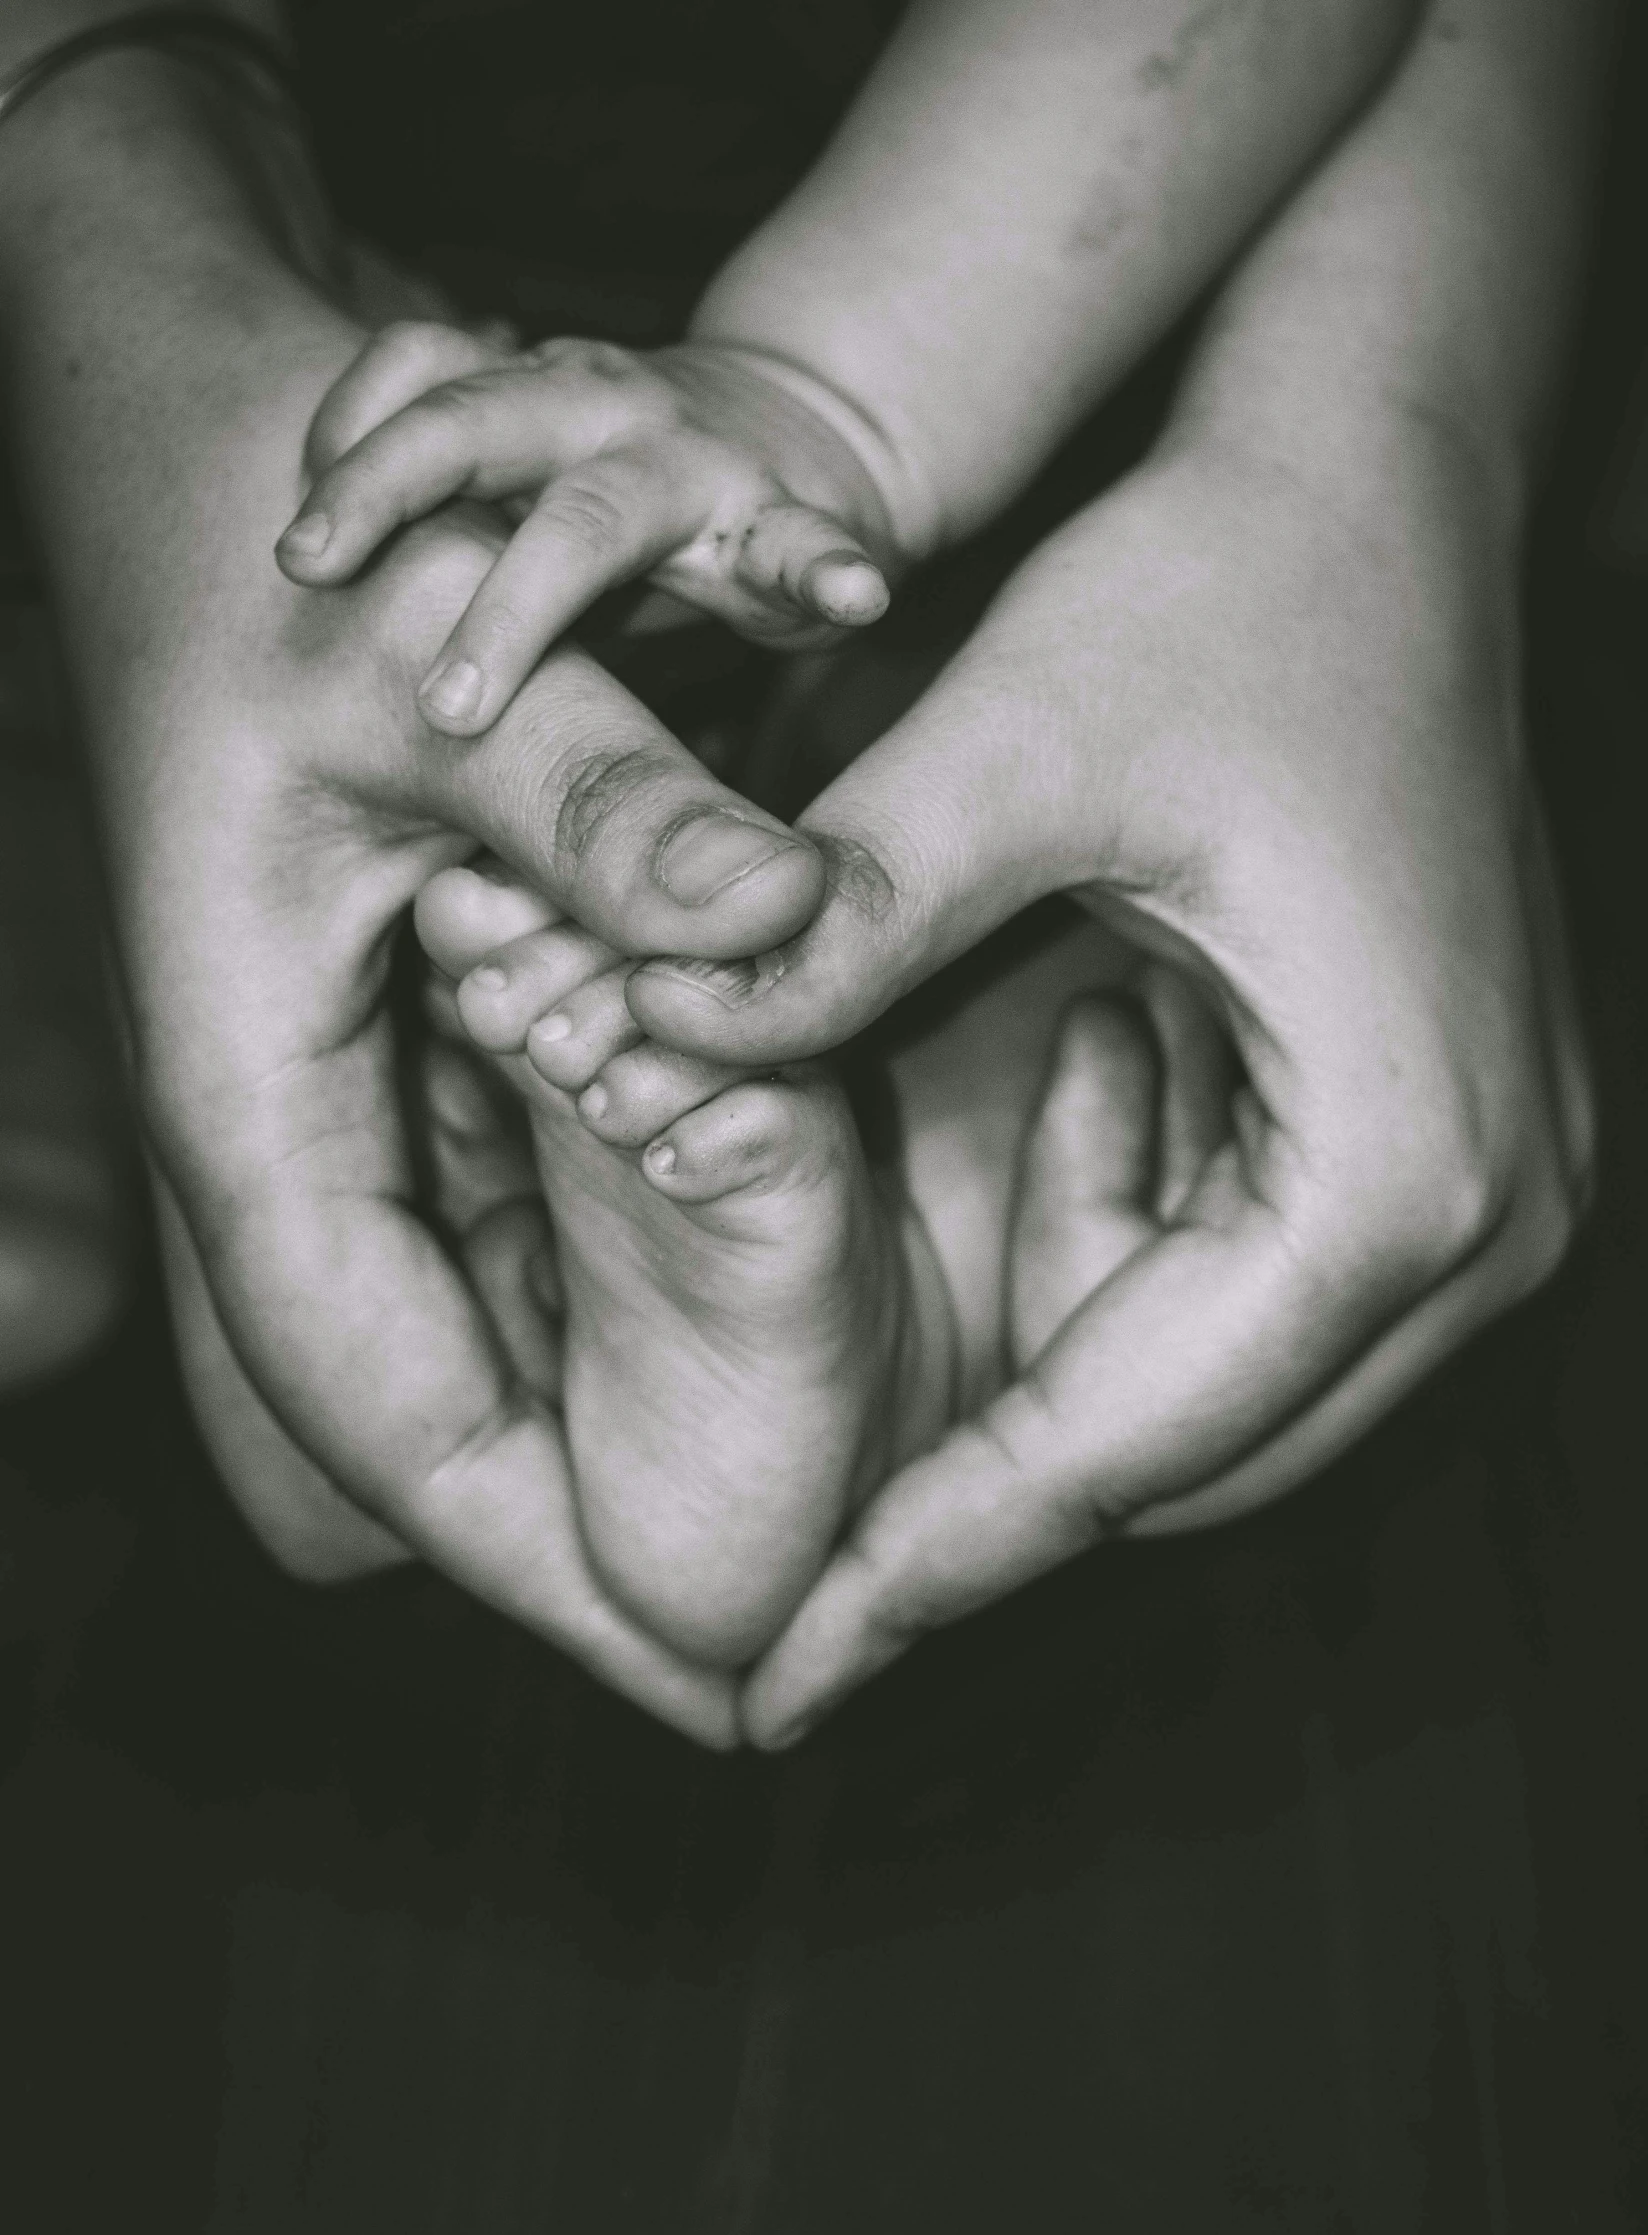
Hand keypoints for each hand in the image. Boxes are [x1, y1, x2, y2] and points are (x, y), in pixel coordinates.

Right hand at [45, 291, 854, 1743]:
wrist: (214, 411)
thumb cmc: (281, 541)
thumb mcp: (444, 674)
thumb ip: (613, 817)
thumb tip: (779, 940)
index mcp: (263, 1101)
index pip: (388, 1416)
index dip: (543, 1570)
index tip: (713, 1686)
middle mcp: (307, 1125)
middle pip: (442, 1411)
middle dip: (595, 1529)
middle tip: (785, 1630)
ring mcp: (362, 1080)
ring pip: (491, 1324)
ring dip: (623, 1420)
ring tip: (807, 1509)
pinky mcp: (423, 1016)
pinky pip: (524, 1205)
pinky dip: (628, 1279)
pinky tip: (752, 1314)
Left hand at [618, 435, 1593, 1743]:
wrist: (1385, 476)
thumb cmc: (1240, 583)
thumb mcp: (1018, 740)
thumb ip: (841, 912)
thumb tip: (649, 1049)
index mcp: (1396, 1170)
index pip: (1120, 1449)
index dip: (931, 1569)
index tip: (776, 1685)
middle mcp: (1477, 1217)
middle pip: (1186, 1464)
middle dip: (979, 1526)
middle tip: (787, 1611)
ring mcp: (1473, 1183)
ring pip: (1218, 1400)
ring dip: (1040, 1425)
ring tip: (858, 1486)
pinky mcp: (1428, 1133)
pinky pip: (1244, 1298)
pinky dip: (1104, 1305)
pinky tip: (993, 1269)